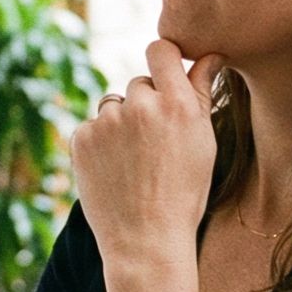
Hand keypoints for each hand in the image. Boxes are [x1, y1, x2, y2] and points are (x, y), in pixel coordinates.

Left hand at [68, 39, 227, 271]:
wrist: (146, 241)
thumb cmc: (184, 193)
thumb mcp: (203, 143)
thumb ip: (202, 93)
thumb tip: (210, 55)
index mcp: (177, 104)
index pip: (160, 50)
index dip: (162, 59)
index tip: (165, 72)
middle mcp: (140, 106)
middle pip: (138, 84)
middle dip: (145, 106)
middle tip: (154, 146)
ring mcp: (107, 122)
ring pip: (113, 106)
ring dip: (121, 125)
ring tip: (133, 163)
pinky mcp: (81, 138)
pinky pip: (92, 128)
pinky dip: (100, 145)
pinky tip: (114, 171)